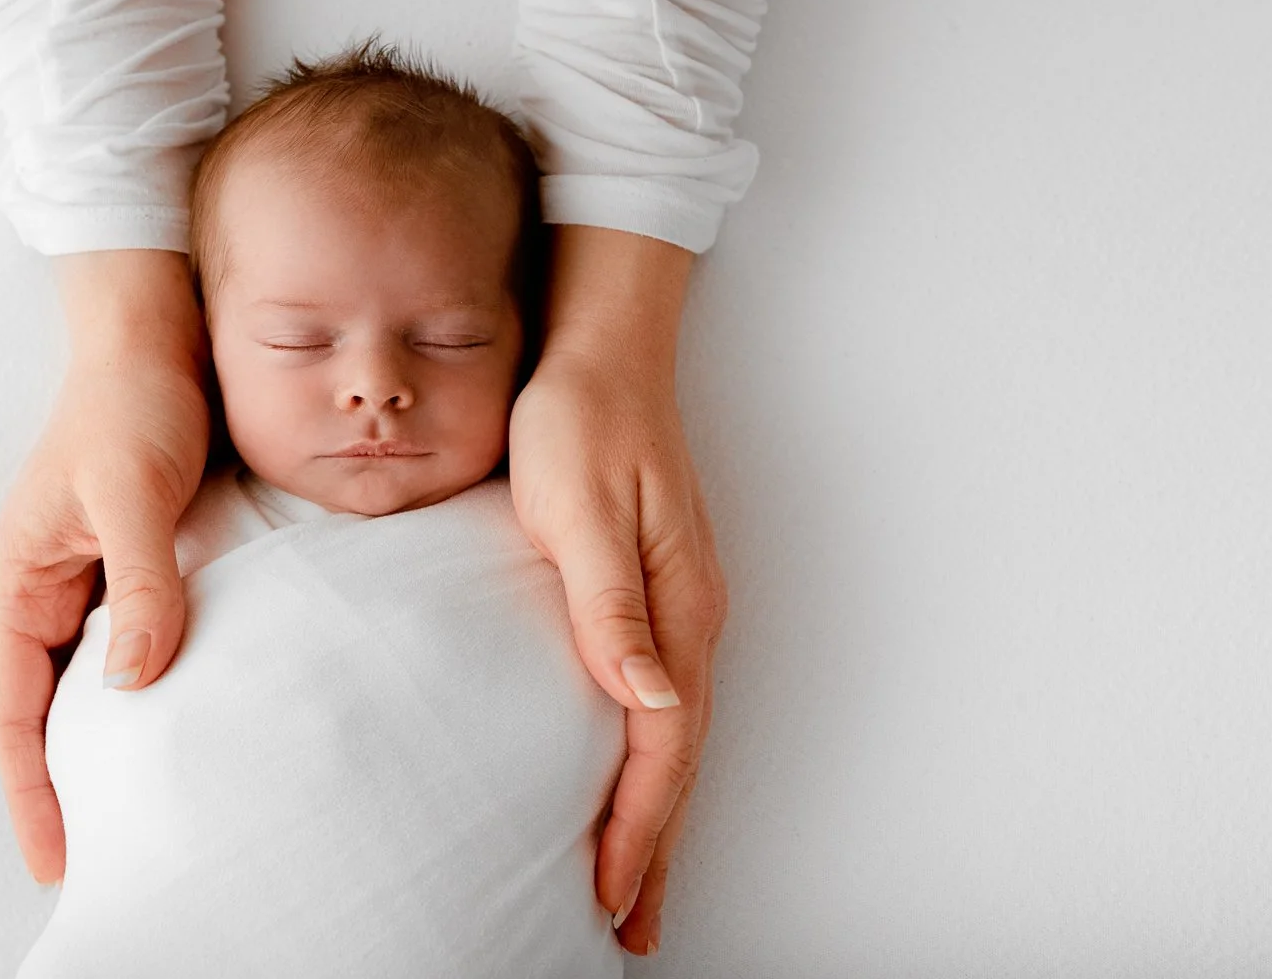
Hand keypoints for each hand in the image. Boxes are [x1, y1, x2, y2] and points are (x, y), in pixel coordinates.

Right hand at [0, 251, 209, 883]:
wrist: (159, 338)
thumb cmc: (131, 401)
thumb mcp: (132, 492)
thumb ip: (140, 586)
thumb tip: (135, 682)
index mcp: (16, 583)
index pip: (12, 712)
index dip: (30, 791)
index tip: (56, 859)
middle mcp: (43, 593)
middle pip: (42, 714)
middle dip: (61, 787)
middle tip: (102, 857)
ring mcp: (86, 583)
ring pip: (87, 688)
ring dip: (104, 746)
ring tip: (137, 813)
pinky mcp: (131, 569)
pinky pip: (129, 650)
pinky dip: (143, 697)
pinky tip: (176, 727)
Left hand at [508, 227, 729, 956]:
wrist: (598, 350)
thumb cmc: (580, 421)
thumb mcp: (581, 509)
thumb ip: (613, 606)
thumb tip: (650, 701)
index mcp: (678, 608)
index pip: (662, 746)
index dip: (638, 828)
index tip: (609, 893)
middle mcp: (690, 618)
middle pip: (680, 759)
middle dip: (656, 848)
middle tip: (632, 926)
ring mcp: (679, 607)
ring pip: (672, 736)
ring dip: (654, 813)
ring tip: (632, 882)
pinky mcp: (654, 593)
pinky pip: (659, 702)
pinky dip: (647, 760)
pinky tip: (626, 777)